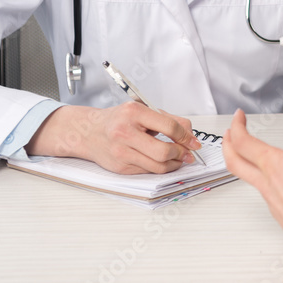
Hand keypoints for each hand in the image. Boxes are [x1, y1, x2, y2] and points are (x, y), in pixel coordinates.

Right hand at [26, 102, 203, 173]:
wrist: (88, 132)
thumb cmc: (117, 120)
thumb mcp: (142, 110)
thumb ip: (168, 120)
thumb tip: (190, 134)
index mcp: (133, 113)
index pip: (169, 127)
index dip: (186, 136)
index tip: (194, 141)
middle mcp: (125, 132)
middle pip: (163, 151)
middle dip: (181, 154)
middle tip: (187, 153)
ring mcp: (121, 152)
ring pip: (157, 166)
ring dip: (174, 164)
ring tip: (179, 159)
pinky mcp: (120, 167)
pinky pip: (147, 171)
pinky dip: (160, 168)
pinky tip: (164, 163)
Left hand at [222, 97, 282, 246]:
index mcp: (273, 166)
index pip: (242, 141)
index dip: (237, 125)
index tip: (239, 115)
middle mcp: (266, 182)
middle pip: (234, 160)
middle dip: (229, 141)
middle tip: (232, 129)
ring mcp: (270, 196)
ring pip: (247, 173)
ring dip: (244, 156)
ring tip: (251, 146)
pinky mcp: (278, 207)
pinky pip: (264, 185)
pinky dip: (266, 171)